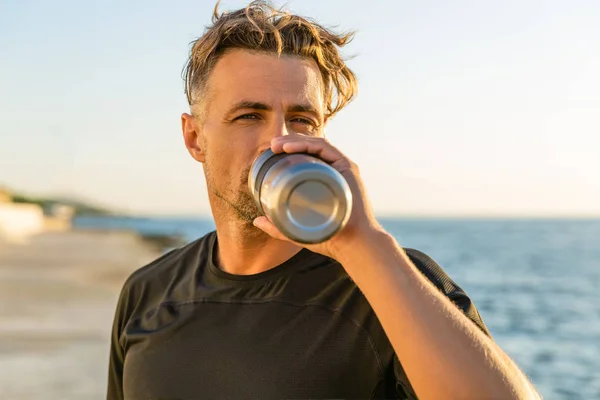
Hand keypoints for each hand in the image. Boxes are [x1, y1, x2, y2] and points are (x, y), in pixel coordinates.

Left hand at [252, 134, 383, 259]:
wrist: (353, 244)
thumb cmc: (329, 239)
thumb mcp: (296, 231)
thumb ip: (276, 228)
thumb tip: (256, 221)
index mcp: (324, 179)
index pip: (305, 157)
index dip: (287, 150)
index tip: (268, 154)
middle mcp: (334, 170)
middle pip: (309, 148)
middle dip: (288, 142)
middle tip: (270, 146)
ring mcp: (341, 168)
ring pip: (316, 145)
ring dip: (294, 140)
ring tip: (275, 145)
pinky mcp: (347, 168)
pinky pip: (326, 148)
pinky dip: (307, 144)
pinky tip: (289, 147)